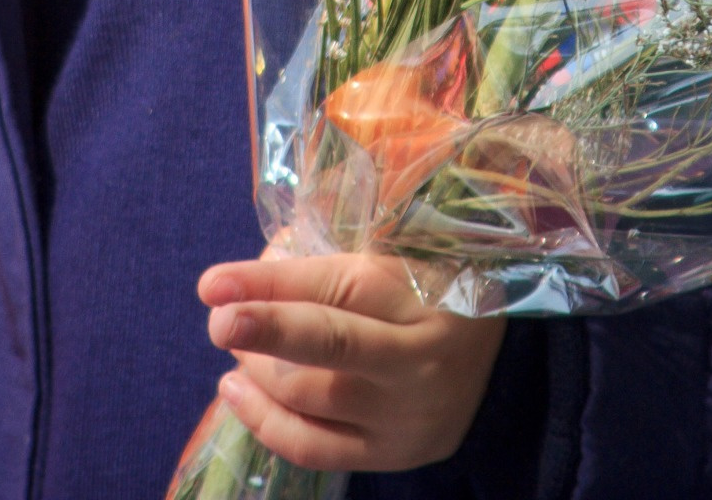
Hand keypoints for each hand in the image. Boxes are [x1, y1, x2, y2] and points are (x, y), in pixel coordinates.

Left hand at [199, 252, 504, 473]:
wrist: (497, 364)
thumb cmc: (431, 292)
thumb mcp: (398, 256)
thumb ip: (328, 256)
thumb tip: (247, 274)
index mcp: (424, 294)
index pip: (338, 286)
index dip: (271, 282)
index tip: (214, 282)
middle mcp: (418, 359)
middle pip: (327, 345)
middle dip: (261, 330)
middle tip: (218, 320)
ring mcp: (406, 414)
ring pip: (310, 398)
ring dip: (256, 369)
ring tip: (233, 345)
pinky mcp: (392, 454)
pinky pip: (313, 448)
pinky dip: (264, 420)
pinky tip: (236, 388)